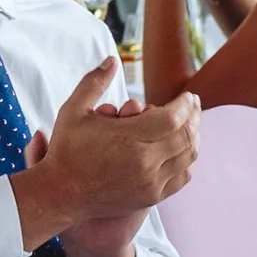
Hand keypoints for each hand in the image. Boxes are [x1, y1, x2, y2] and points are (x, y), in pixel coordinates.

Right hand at [19, 59, 197, 256]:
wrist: (61, 194)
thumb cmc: (66, 149)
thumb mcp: (73, 110)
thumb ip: (94, 82)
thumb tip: (111, 60)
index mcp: (127, 138)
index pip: (173, 117)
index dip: (185, 104)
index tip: (189, 95)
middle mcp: (144, 162)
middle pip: (186, 135)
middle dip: (194, 117)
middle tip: (194, 105)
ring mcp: (150, 182)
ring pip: (189, 156)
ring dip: (195, 137)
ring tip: (192, 124)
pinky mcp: (152, 197)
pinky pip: (183, 176)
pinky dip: (189, 160)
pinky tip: (184, 149)